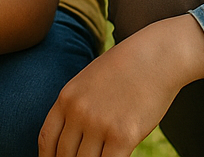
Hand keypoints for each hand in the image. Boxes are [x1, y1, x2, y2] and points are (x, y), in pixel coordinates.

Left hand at [39, 15, 203, 156]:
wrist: (157, 57)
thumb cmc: (125, 69)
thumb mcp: (88, 81)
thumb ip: (75, 106)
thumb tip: (71, 135)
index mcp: (66, 98)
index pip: (46, 140)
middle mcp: (78, 112)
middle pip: (65, 156)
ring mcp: (99, 124)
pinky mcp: (123, 136)